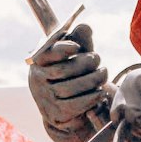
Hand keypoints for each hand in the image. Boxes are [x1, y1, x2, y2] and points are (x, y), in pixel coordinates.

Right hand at [28, 23, 109, 141]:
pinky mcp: (54, 114)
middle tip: (98, 59)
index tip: (77, 47)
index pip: (47, 54)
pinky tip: (100, 92)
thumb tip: (85, 27)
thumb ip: (80, 39)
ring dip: (91, 80)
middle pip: (62, 71)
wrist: (68, 108)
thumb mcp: (77, 54)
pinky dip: (90, 98)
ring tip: (103, 74)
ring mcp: (44, 98)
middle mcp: (37, 79)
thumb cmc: (74, 73)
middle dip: (84, 63)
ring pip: (69, 88)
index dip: (61, 49)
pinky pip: (73, 106)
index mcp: (39, 61)